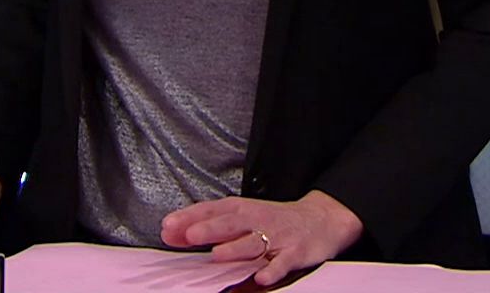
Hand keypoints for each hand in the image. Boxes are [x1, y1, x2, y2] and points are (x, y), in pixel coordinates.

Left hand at [160, 190, 364, 287]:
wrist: (320, 220)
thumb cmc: (272, 221)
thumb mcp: (240, 217)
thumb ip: (206, 225)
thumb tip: (170, 232)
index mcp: (241, 210)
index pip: (212, 211)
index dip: (190, 218)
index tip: (168, 226)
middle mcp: (257, 221)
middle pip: (231, 224)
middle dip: (210, 229)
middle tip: (190, 236)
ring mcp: (277, 237)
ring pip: (254, 243)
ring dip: (235, 249)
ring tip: (217, 256)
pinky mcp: (295, 253)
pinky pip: (283, 263)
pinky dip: (273, 270)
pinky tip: (262, 278)